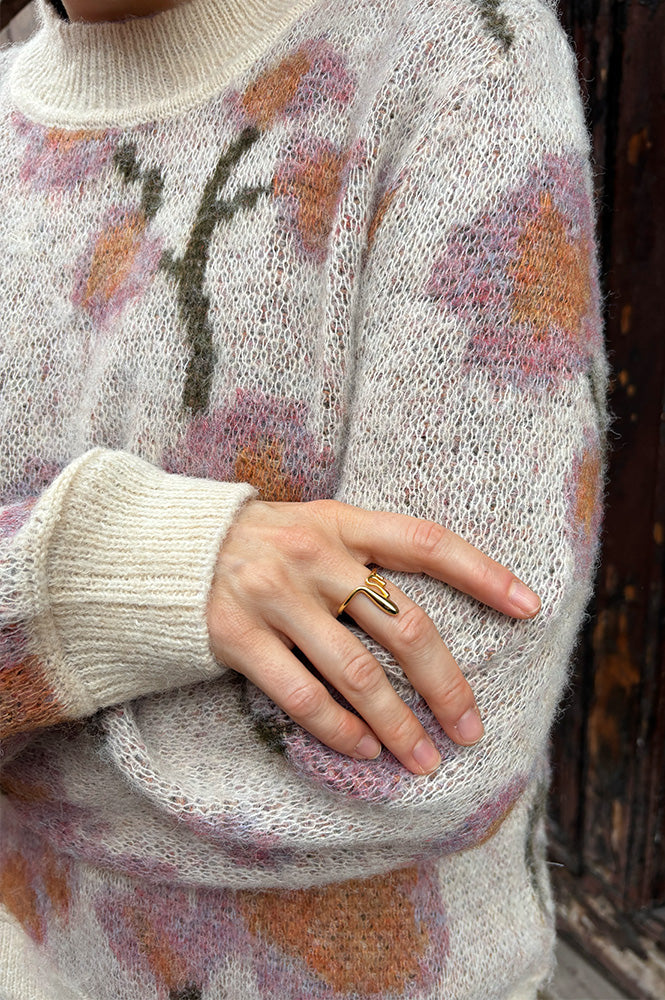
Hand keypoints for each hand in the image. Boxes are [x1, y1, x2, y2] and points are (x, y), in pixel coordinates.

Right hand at [208, 499, 539, 774]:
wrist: (164, 550)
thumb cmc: (258, 544)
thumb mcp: (314, 527)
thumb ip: (365, 556)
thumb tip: (428, 620)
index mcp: (341, 522)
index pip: (425, 543)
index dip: (482, 573)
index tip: (529, 607)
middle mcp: (312, 556)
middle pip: (402, 625)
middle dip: (446, 683)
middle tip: (471, 728)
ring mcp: (274, 596)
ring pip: (357, 673)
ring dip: (398, 725)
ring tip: (424, 760)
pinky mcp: (236, 636)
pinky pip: (301, 695)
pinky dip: (340, 729)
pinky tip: (365, 750)